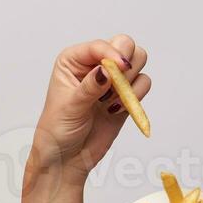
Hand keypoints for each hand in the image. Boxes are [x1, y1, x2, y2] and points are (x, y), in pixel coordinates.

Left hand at [36, 34, 149, 181]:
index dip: (112, 54)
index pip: (100, 46)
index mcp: (73, 60)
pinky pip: (143, 83)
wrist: (67, 157)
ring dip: (130, 82)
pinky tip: (115, 110)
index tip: (120, 68)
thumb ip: (90, 87)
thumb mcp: (70, 106)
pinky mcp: (125, 95)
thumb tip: (107, 70)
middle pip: (125, 45)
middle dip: (125, 65)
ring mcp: (112, 79)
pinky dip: (135, 96)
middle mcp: (94, 65)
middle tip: (114, 86)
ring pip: (138, 61)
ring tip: (109, 101)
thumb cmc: (58, 129)